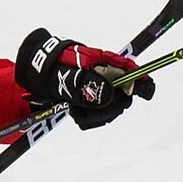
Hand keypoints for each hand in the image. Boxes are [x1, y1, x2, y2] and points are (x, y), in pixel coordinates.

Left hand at [15, 28, 154, 129]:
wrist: (36, 75)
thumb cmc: (51, 69)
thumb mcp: (68, 75)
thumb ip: (88, 84)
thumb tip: (107, 93)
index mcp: (103, 63)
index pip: (130, 69)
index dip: (141, 80)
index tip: (146, 91)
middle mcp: (105, 77)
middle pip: (123, 96)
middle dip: (108, 108)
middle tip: (87, 110)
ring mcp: (99, 89)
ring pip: (110, 109)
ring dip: (93, 115)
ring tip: (75, 108)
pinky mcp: (92, 101)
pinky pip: (97, 116)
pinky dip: (86, 118)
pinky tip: (74, 111)